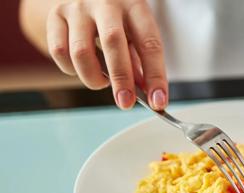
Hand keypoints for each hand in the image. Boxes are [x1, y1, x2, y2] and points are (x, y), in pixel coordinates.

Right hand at [46, 0, 167, 109]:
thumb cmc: (117, 18)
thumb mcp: (135, 32)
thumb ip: (140, 62)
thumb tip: (149, 95)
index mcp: (134, 5)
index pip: (149, 43)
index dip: (155, 76)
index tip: (158, 101)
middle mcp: (106, 3)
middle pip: (114, 43)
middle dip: (121, 79)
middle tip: (126, 103)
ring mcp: (78, 8)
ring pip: (81, 52)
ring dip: (93, 78)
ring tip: (102, 82)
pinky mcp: (55, 16)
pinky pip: (59, 52)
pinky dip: (71, 69)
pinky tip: (82, 69)